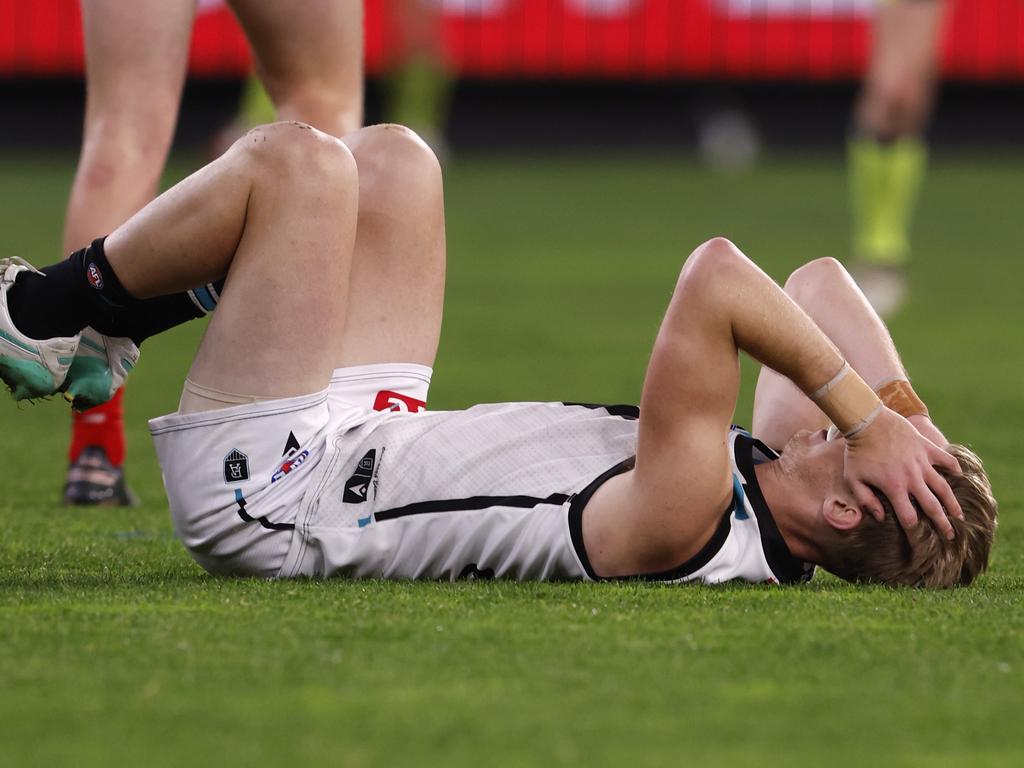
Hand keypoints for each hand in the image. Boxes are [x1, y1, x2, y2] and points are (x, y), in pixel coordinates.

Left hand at [843, 407, 962, 538]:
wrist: (867, 421)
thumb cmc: (857, 451)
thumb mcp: (853, 479)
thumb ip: (866, 500)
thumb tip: (880, 517)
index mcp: (894, 487)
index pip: (909, 517)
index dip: (913, 531)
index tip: (918, 540)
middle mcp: (912, 478)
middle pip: (932, 507)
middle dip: (942, 524)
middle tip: (951, 536)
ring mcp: (922, 462)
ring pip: (944, 487)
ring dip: (953, 503)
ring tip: (960, 515)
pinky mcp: (926, 448)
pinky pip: (945, 460)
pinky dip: (954, 468)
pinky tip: (960, 477)